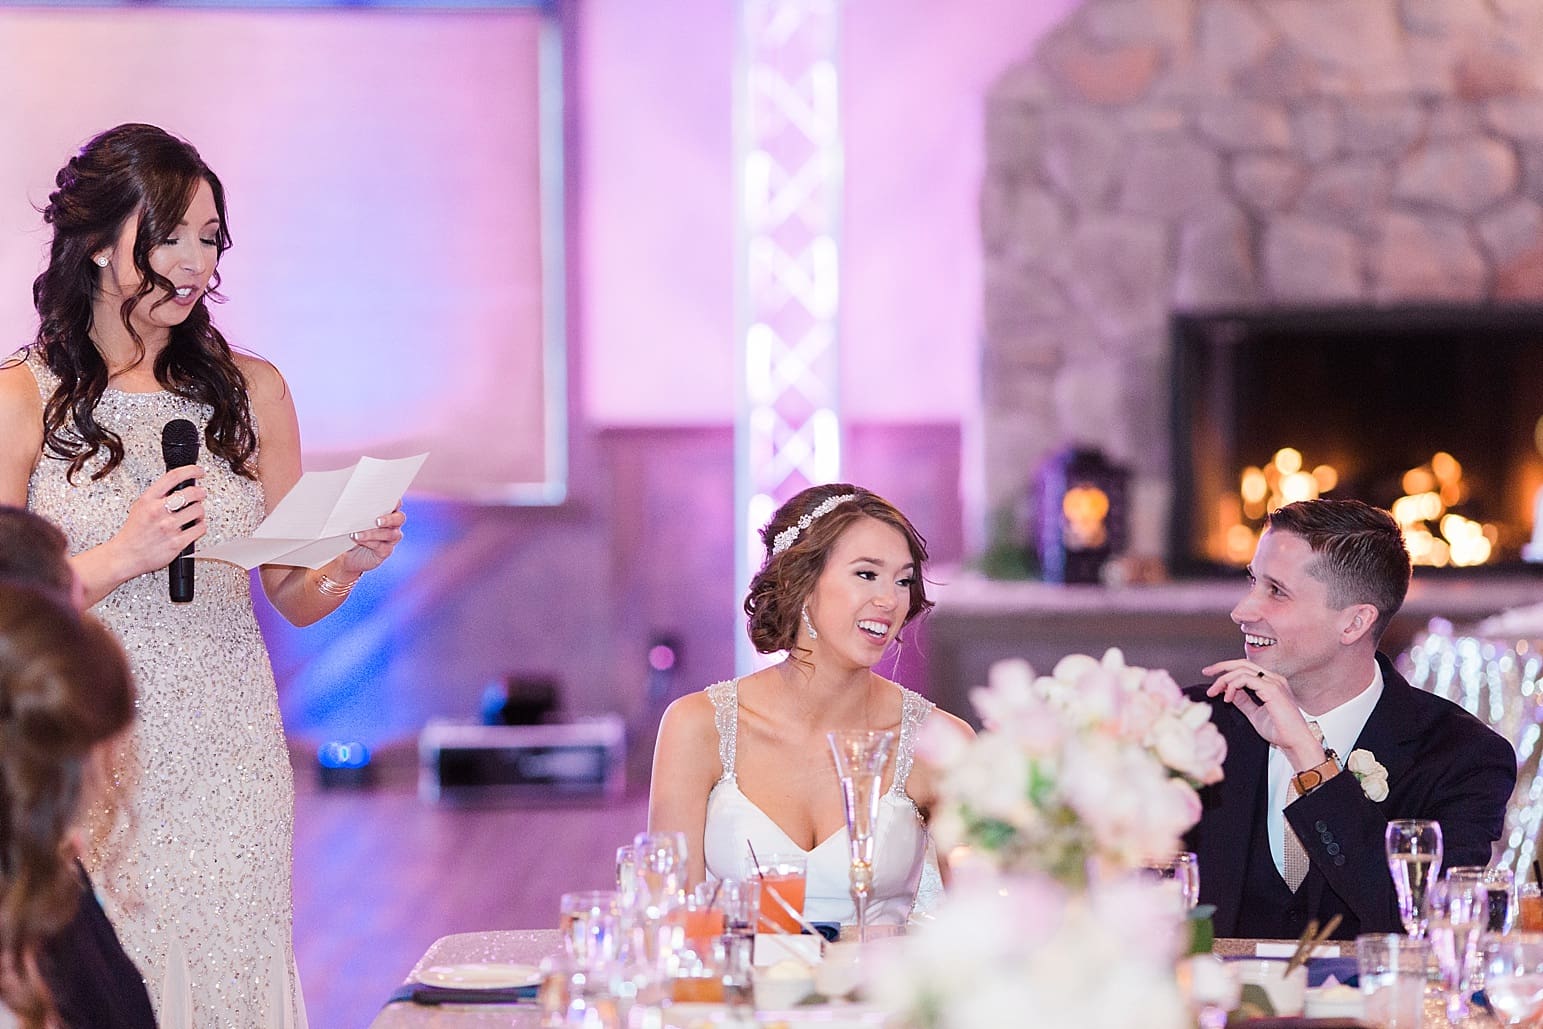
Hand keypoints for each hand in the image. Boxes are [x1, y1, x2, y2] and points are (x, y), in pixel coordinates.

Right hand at [109, 465, 207, 578]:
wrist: (125, 555)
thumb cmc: (134, 532)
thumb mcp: (140, 506)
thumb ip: (158, 495)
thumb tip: (179, 485)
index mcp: (148, 499)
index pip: (173, 477)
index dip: (191, 470)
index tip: (199, 472)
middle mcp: (158, 511)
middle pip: (191, 493)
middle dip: (200, 493)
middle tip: (200, 494)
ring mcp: (169, 527)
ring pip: (199, 510)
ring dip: (200, 512)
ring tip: (194, 514)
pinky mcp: (177, 542)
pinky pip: (200, 528)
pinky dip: (200, 526)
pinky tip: (194, 526)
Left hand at [336, 506, 405, 576]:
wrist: (348, 553)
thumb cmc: (351, 530)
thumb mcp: (353, 518)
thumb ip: (358, 511)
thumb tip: (351, 504)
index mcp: (387, 511)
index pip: (395, 503)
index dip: (394, 501)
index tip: (385, 499)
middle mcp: (393, 524)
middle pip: (399, 518)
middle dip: (389, 519)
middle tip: (377, 521)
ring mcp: (391, 538)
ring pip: (390, 534)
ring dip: (372, 533)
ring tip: (356, 534)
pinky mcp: (386, 551)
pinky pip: (382, 547)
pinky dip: (369, 543)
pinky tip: (358, 540)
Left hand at [1201, 658, 1323, 768]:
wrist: (1294, 742)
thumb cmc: (1279, 731)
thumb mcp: (1254, 713)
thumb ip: (1243, 701)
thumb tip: (1230, 691)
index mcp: (1271, 683)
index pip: (1246, 668)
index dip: (1227, 669)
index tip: (1211, 677)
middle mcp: (1274, 679)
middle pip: (1242, 663)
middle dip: (1221, 667)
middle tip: (1206, 673)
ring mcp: (1274, 682)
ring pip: (1241, 670)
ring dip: (1224, 680)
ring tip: (1216, 693)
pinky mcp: (1272, 689)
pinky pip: (1246, 679)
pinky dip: (1233, 686)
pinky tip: (1228, 698)